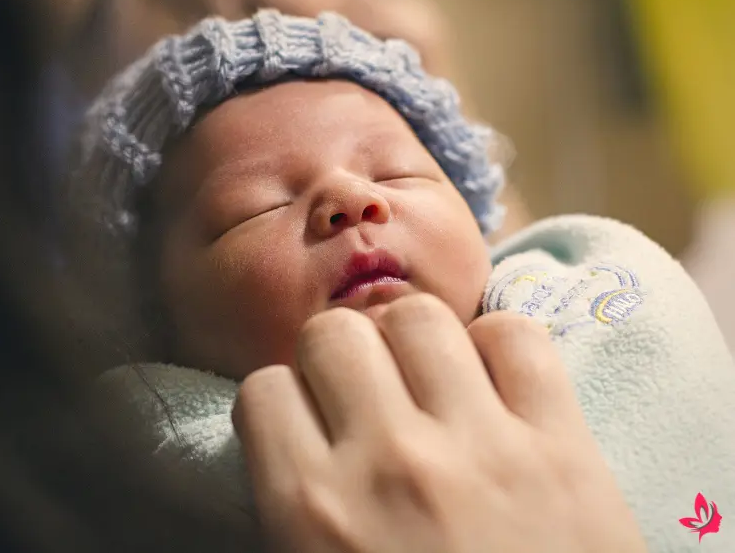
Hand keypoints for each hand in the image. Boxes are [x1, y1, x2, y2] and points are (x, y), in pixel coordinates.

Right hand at [233, 294, 647, 552]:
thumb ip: (290, 510)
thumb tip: (288, 441)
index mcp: (314, 512)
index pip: (264, 389)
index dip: (285, 403)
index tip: (310, 422)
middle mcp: (389, 462)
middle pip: (334, 333)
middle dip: (340, 359)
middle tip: (366, 395)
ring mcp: (481, 445)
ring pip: (417, 316)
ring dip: (411, 342)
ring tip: (428, 382)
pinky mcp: (562, 445)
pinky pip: (516, 336)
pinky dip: (498, 347)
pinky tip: (493, 385)